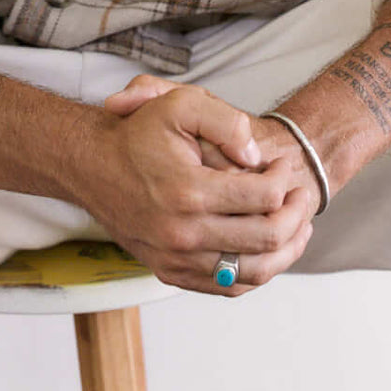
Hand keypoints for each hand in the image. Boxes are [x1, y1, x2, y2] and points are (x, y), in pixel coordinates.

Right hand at [91, 74, 315, 295]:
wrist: (92, 165)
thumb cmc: (138, 134)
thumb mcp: (179, 104)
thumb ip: (225, 122)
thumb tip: (257, 158)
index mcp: (189, 191)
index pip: (264, 197)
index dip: (284, 179)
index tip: (283, 166)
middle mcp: (183, 234)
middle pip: (267, 239)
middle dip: (295, 215)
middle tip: (299, 195)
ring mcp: (177, 260)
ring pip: (254, 273)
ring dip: (286, 250)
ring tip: (296, 226)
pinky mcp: (171, 273)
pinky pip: (228, 287)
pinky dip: (257, 272)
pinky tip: (267, 249)